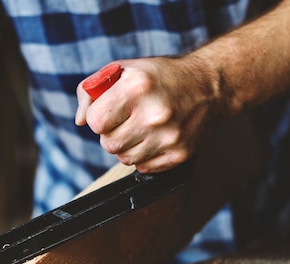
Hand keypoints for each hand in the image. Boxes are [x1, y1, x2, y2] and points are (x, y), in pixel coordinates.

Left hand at [76, 56, 225, 172]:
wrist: (210, 86)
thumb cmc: (162, 77)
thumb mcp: (124, 70)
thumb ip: (92, 91)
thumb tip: (79, 121)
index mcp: (138, 87)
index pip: (95, 121)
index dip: (97, 117)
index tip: (108, 111)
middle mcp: (154, 113)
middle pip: (108, 144)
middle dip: (111, 133)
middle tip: (126, 120)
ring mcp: (169, 137)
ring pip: (124, 158)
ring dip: (127, 146)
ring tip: (142, 128)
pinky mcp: (179, 155)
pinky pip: (144, 167)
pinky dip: (144, 155)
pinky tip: (155, 138)